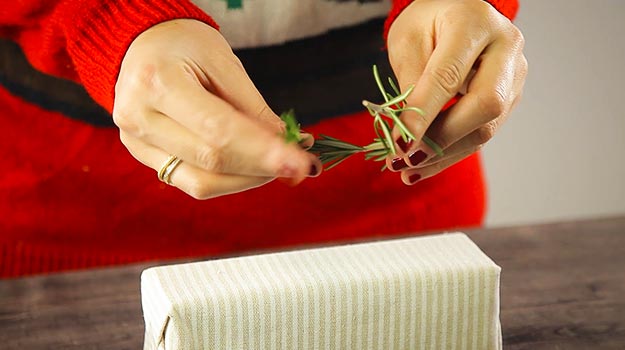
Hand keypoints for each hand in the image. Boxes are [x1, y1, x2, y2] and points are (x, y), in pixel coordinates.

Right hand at [113, 19, 319, 198]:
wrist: (141, 43)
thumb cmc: (184, 44)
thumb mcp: (223, 63)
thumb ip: (253, 108)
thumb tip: (289, 145)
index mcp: (157, 82)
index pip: (218, 129)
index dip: (263, 151)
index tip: (301, 162)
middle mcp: (138, 117)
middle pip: (211, 161)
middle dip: (263, 167)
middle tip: (300, 165)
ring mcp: (136, 142)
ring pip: (201, 182)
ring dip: (248, 179)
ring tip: (278, 164)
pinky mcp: (142, 155)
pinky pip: (191, 181)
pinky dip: (228, 178)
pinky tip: (251, 166)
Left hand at [385, 0, 526, 184]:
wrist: (457, 11)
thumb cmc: (428, 21)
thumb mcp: (406, 40)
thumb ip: (411, 81)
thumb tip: (408, 132)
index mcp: (475, 23)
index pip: (449, 77)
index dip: (424, 115)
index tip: (399, 144)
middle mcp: (506, 47)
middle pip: (486, 105)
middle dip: (442, 139)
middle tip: (405, 159)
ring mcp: (515, 74)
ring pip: (486, 127)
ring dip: (444, 155)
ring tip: (407, 170)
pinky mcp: (512, 97)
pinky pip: (482, 132)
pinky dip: (451, 153)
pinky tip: (423, 166)